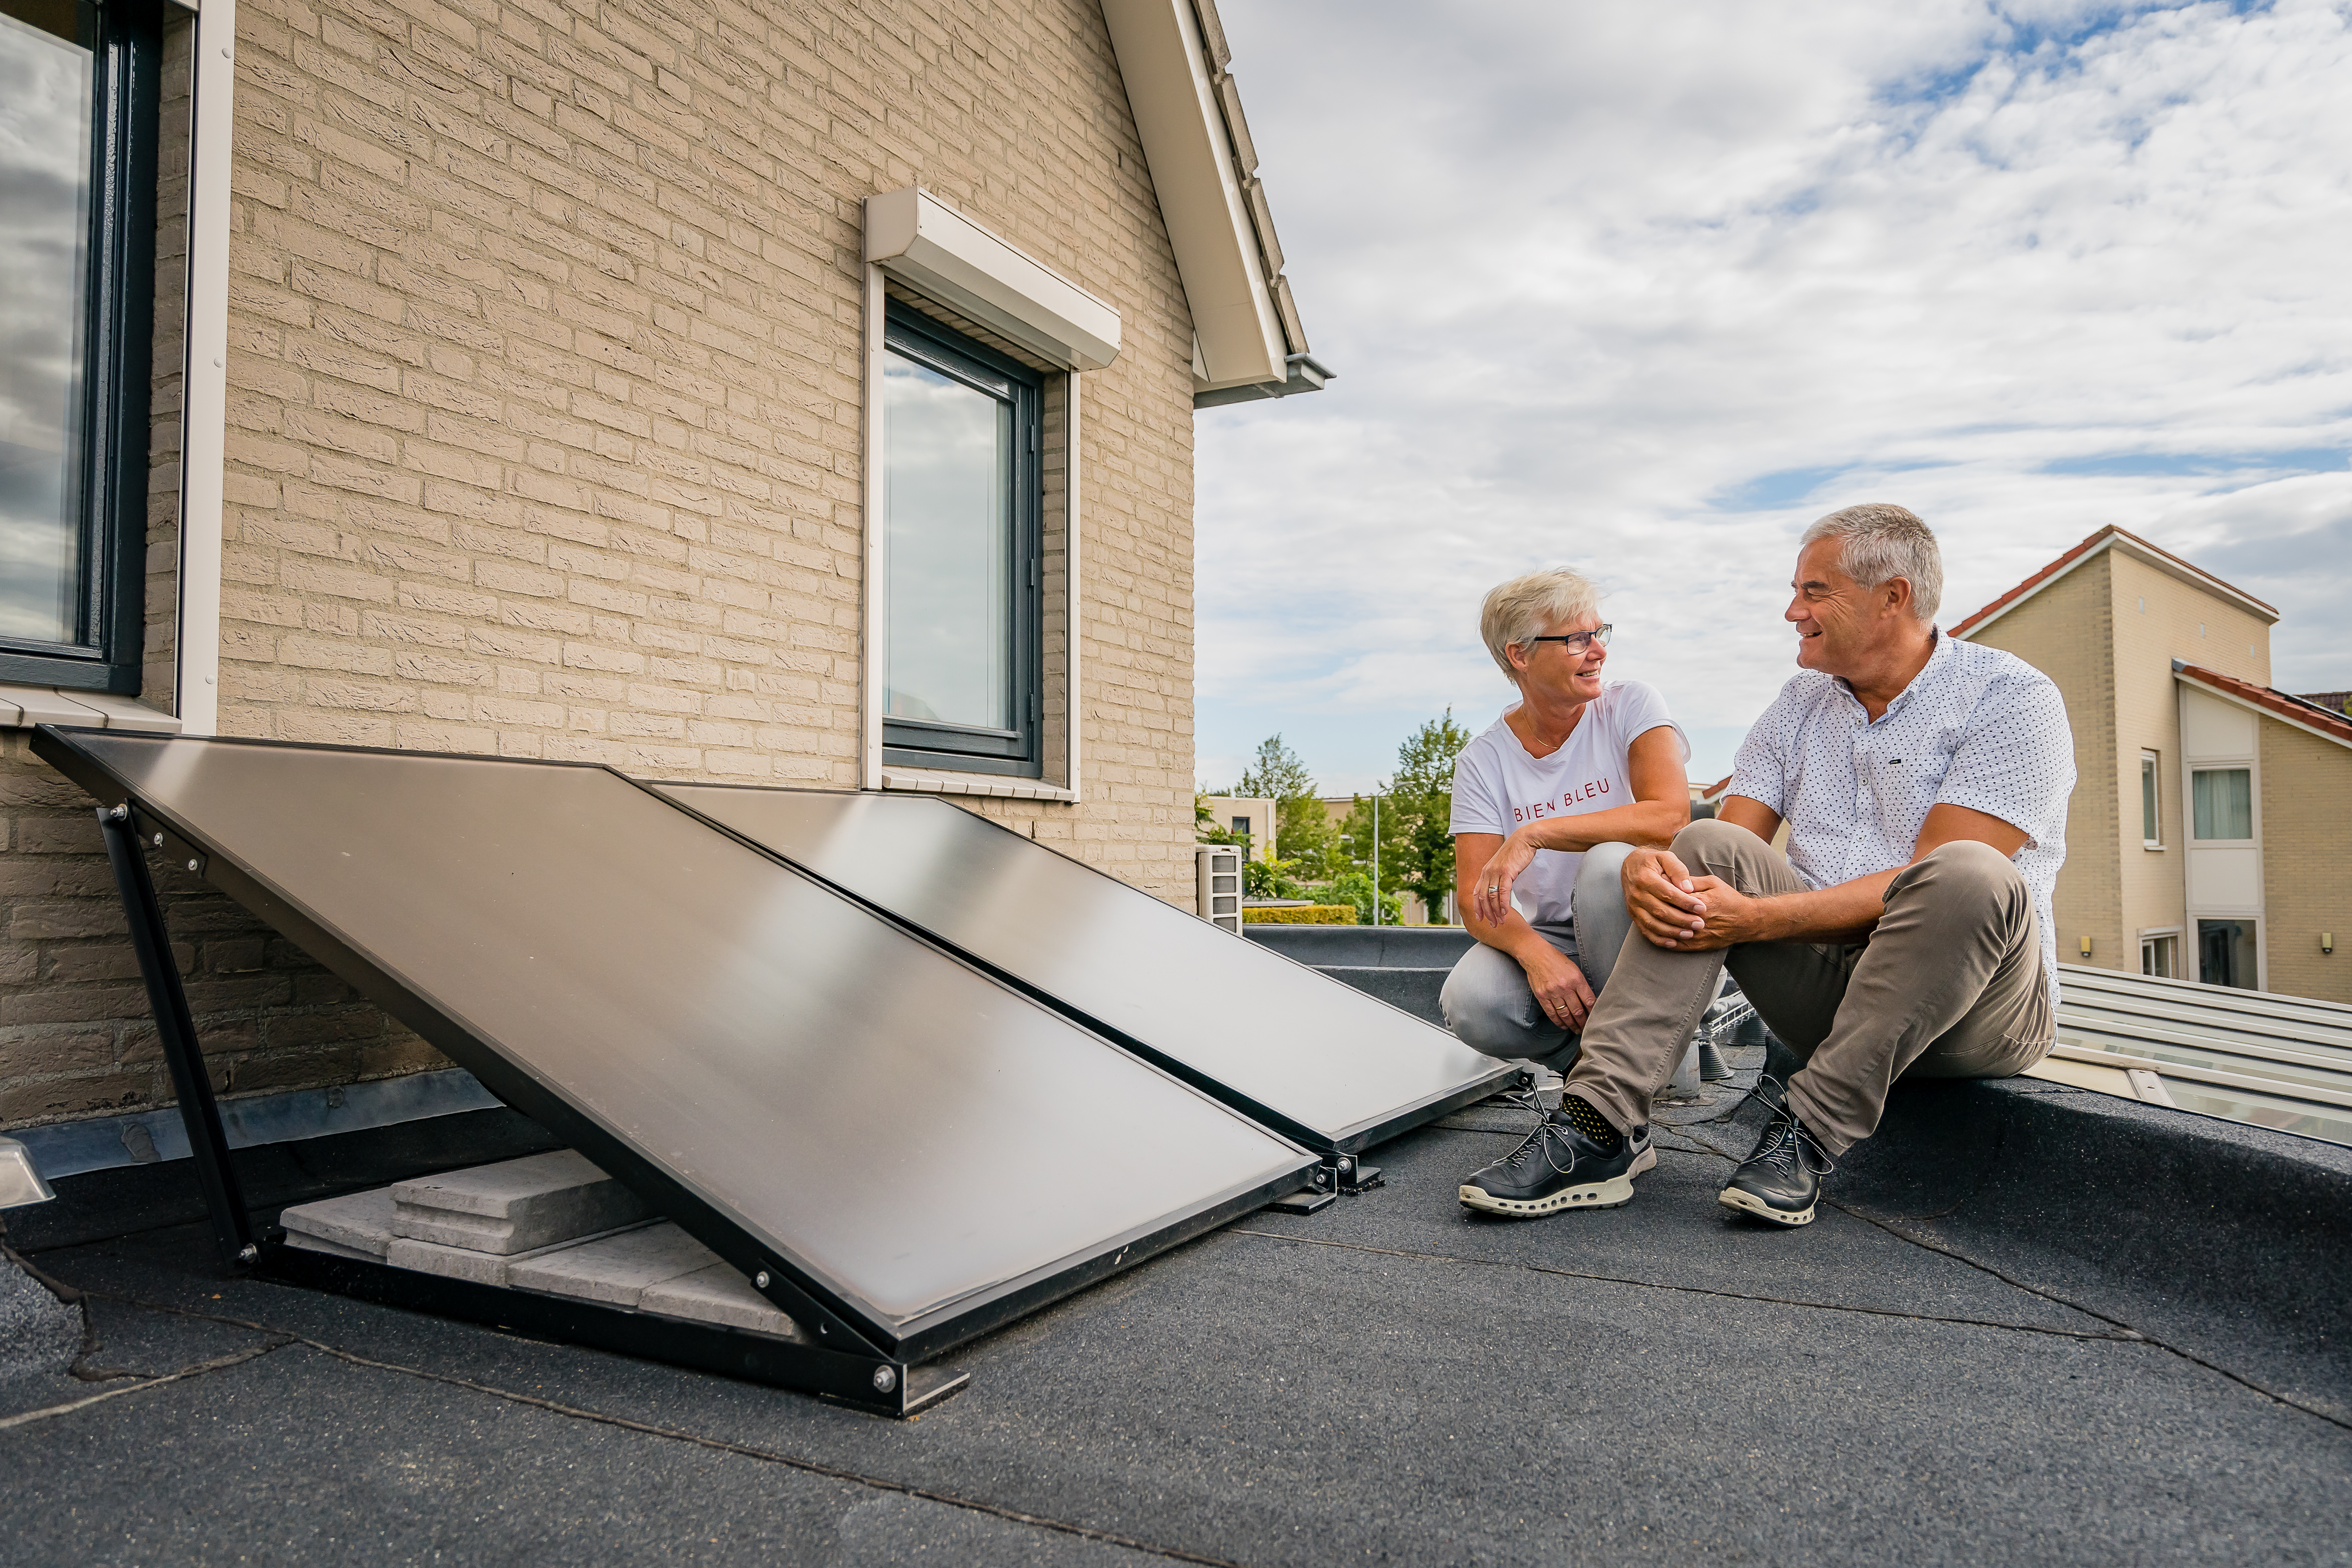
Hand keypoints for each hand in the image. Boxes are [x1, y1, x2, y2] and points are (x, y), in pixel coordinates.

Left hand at [1472, 831, 1539, 925]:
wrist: (1524, 839)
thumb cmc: (1515, 853)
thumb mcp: (1502, 866)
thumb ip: (1498, 877)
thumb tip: (1497, 889)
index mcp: (1485, 871)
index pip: (1476, 892)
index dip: (1476, 907)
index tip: (1479, 918)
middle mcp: (1487, 872)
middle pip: (1482, 897)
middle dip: (1486, 913)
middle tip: (1492, 924)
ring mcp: (1496, 872)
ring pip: (1491, 896)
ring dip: (1496, 911)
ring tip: (1501, 921)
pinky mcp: (1507, 872)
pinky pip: (1502, 891)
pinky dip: (1503, 903)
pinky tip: (1505, 911)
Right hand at [1520, 942, 1596, 1031]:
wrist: (1537, 956)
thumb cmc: (1557, 961)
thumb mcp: (1574, 969)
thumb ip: (1581, 985)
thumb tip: (1589, 1001)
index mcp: (1576, 979)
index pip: (1589, 1001)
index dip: (1593, 1012)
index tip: (1596, 1019)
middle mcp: (1565, 987)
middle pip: (1577, 1010)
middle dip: (1583, 1022)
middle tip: (1587, 1029)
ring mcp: (1552, 993)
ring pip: (1565, 1014)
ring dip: (1572, 1024)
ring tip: (1576, 1030)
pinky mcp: (1542, 996)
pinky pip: (1551, 1013)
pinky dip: (1558, 1022)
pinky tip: (1563, 1025)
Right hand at [1622, 846, 1706, 945]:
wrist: (1630, 866)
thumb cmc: (1652, 861)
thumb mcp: (1665, 857)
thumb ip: (1677, 870)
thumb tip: (1688, 887)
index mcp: (1645, 878)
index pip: (1667, 893)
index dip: (1685, 902)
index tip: (1702, 908)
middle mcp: (1637, 894)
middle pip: (1661, 911)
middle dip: (1682, 919)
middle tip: (1700, 924)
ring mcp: (1633, 907)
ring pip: (1653, 924)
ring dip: (1673, 931)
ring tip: (1690, 933)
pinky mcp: (1633, 915)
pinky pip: (1645, 931)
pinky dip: (1659, 939)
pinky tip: (1674, 942)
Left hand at [1628, 865, 1765, 950]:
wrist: (1746, 921)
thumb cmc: (1729, 899)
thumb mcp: (1712, 883)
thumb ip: (1692, 881)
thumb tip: (1672, 878)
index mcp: (1700, 903)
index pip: (1674, 898)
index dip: (1662, 892)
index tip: (1653, 887)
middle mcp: (1698, 921)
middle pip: (1670, 915)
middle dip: (1658, 908)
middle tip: (1648, 901)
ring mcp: (1698, 936)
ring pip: (1671, 933)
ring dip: (1659, 926)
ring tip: (1650, 916)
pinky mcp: (1699, 946)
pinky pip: (1677, 946)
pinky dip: (1666, 941)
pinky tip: (1658, 934)